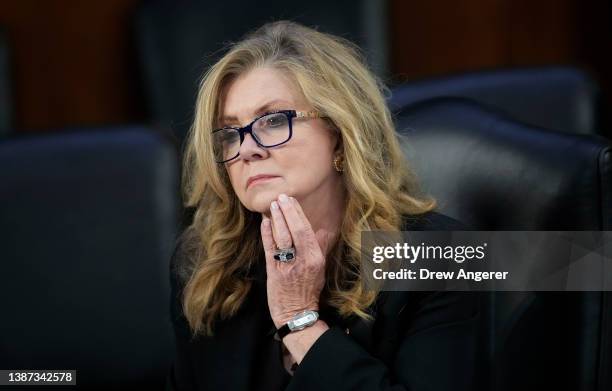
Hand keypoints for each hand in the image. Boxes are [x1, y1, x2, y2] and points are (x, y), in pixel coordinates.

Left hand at [260, 193, 335, 328]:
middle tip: (281, 197)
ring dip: (276, 219)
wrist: (296, 314)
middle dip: (287, 212)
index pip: (307, 231)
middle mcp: (302, 260)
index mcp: (315, 258)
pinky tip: (265, 221)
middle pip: (295, 231)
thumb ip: (321, 248)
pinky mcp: (273, 272)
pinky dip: (266, 234)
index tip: (291, 200)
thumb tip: (325, 230)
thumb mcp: (320, 268)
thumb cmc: (309, 290)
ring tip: (272, 205)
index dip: (298, 213)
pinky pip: (269, 249)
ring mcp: (286, 266)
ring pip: (281, 238)